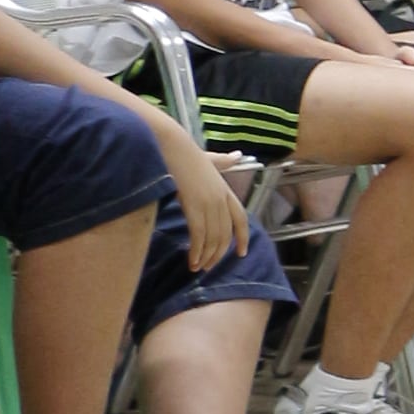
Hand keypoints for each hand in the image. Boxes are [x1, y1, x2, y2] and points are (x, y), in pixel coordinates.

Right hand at [155, 120, 245, 273]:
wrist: (171, 146)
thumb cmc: (186, 153)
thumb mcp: (210, 159)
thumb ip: (223, 162)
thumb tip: (238, 156)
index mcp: (226, 190)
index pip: (241, 219)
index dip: (243, 238)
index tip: (241, 253)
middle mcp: (221, 199)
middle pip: (225, 234)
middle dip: (218, 254)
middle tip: (208, 266)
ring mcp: (209, 203)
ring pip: (213, 238)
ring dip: (206, 257)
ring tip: (198, 267)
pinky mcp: (193, 206)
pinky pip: (199, 236)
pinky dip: (196, 251)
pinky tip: (192, 260)